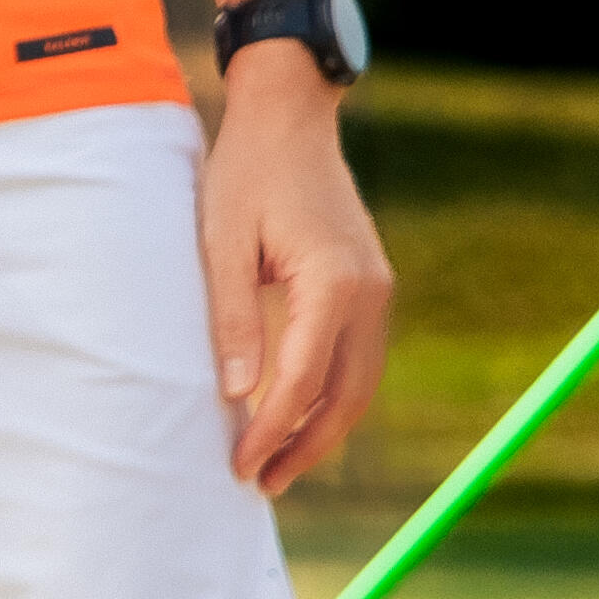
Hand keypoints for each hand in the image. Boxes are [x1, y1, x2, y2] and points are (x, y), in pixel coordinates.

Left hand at [198, 55, 394, 494]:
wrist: (288, 117)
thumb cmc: (245, 171)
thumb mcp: (220, 241)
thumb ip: (232, 318)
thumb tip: (240, 396)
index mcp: (332, 282)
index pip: (302, 380)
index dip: (271, 431)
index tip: (239, 466)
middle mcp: (369, 292)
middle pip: (347, 396)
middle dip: (305, 446)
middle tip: (260, 482)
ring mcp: (377, 289)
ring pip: (358, 383)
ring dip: (321, 426)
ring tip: (276, 461)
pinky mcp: (370, 286)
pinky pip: (356, 357)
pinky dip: (329, 392)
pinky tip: (294, 412)